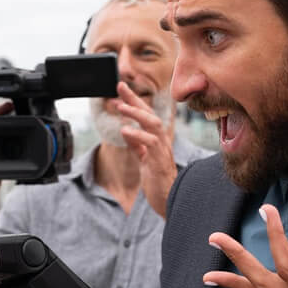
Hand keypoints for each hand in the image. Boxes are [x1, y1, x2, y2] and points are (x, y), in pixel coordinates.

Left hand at [114, 83, 176, 217]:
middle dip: (135, 99)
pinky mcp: (159, 161)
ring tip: (120, 106)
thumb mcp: (143, 159)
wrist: (167, 200)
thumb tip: (126, 130)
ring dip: (136, 114)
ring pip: (153, 124)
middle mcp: (162, 141)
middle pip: (150, 113)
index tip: (120, 87)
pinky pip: (150, 143)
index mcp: (156, 139)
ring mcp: (162, 150)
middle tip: (120, 87)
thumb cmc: (157, 180)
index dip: (133, 100)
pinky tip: (125, 131)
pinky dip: (138, 135)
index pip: (145, 114)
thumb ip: (136, 145)